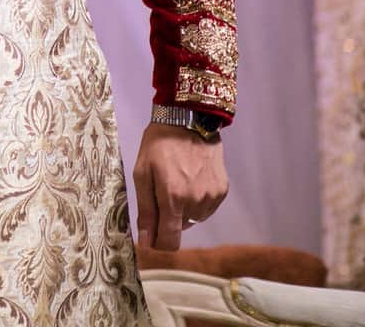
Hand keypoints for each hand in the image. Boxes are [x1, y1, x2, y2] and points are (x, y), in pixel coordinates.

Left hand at [134, 122, 226, 250]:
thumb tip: (146, 240)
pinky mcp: (222, 190)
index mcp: (173, 198)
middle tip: (161, 191)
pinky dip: (197, 200)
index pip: (169, 241)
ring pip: (193, 218)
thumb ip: (145, 210)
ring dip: (183, 208)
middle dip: (168, 217)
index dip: (159, 244)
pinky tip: (191, 179)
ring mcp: (212, 196)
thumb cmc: (159, 145)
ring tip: (177, 181)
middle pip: (180, 228)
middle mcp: (196, 201)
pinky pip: (206, 207)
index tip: (151, 238)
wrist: (189, 121)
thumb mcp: (142, 173)